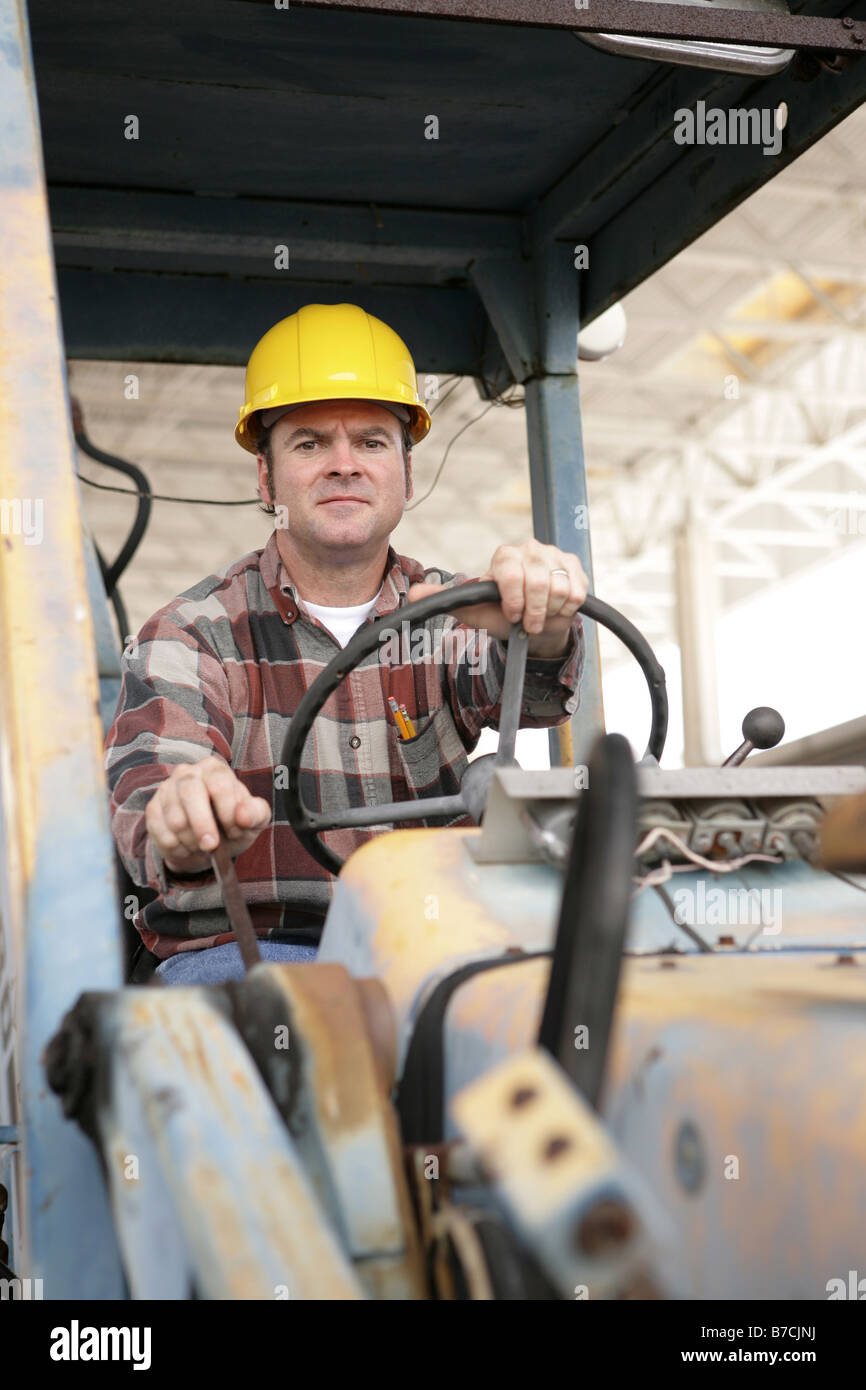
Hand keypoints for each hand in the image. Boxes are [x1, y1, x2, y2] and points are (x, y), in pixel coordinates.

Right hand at [145, 755, 270, 873]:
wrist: (209, 845)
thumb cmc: (234, 826)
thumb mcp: (254, 821)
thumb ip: (256, 814)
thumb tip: (243, 815)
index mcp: (215, 769)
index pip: (219, 784)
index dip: (228, 811)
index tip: (236, 831)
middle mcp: (188, 773)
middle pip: (190, 793)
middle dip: (202, 825)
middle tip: (211, 846)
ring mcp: (167, 789)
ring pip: (174, 817)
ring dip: (191, 840)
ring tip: (202, 846)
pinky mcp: (153, 808)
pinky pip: (160, 831)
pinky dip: (177, 847)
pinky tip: (186, 847)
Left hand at [408, 540, 587, 656]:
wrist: (535, 625)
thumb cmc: (502, 614)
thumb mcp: (474, 610)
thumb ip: (446, 599)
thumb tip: (413, 592)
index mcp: (504, 556)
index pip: (511, 574)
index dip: (514, 600)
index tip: (512, 615)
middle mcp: (530, 549)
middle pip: (538, 583)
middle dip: (533, 611)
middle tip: (527, 621)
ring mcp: (555, 555)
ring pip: (559, 589)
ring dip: (550, 611)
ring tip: (540, 614)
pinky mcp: (575, 565)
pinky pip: (577, 592)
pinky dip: (567, 609)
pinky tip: (557, 607)